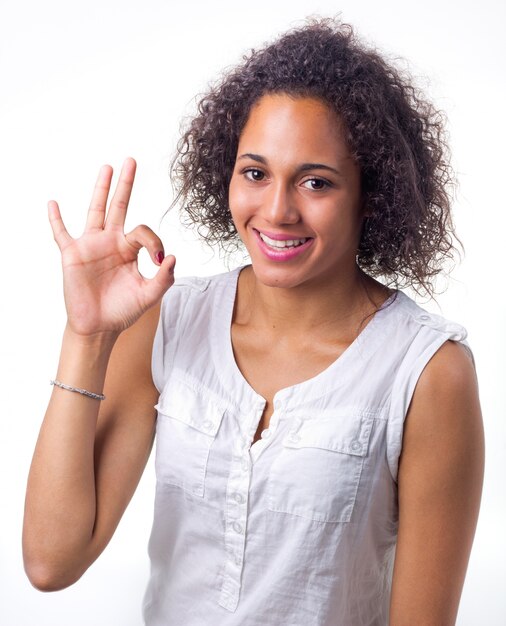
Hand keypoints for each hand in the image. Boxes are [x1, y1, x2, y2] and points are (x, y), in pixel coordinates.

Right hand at [48, 158, 175, 336]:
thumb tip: (172, 257)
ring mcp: (91, 245)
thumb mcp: (149, 296)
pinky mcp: (73, 255)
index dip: (155, 242)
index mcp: (130, 250)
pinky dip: (56, 219)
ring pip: (95, 211)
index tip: (159, 259)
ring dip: (100, 189)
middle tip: (132, 161)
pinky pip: (61, 233)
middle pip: (119, 207)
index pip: (144, 232)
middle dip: (126, 184)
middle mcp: (111, 242)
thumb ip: (164, 279)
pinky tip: (52, 203)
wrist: (99, 327)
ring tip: (107, 168)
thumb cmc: (123, 310)